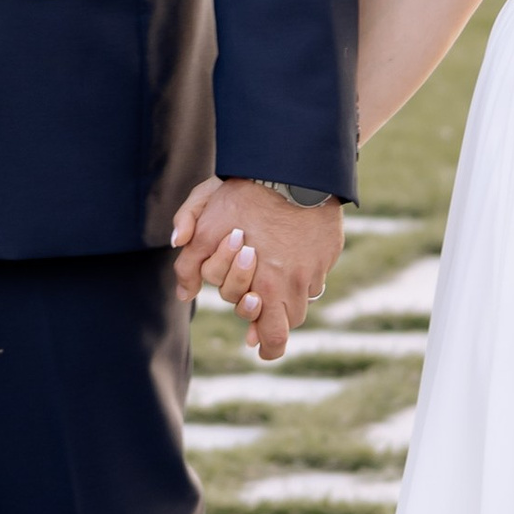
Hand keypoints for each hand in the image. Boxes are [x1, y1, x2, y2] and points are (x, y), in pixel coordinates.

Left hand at [168, 179, 344, 363]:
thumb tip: (184, 294)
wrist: (289, 167)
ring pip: (305, 299)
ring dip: (289, 298)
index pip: (273, 338)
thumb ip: (190, 263)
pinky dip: (303, 273)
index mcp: (266, 287)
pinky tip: (289, 257)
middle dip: (275, 323)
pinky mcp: (329, 250)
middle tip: (263, 321)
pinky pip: (318, 272)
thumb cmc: (243, 195)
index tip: (258, 346)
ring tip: (274, 285)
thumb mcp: (205, 225)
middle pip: (291, 322)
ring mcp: (316, 267)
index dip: (266, 347)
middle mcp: (296, 284)